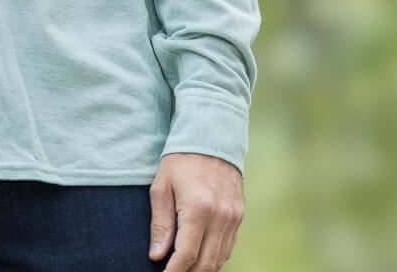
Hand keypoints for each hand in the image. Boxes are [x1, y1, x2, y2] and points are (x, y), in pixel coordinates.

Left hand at [148, 152, 244, 271]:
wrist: (211, 137)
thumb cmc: (181, 159)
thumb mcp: (162, 186)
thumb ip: (160, 223)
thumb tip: (157, 255)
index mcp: (197, 208)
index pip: (186, 255)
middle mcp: (220, 217)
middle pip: (205, 263)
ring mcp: (233, 218)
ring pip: (220, 259)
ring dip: (202, 269)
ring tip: (185, 268)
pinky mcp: (239, 216)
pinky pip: (228, 247)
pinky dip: (215, 258)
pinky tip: (201, 257)